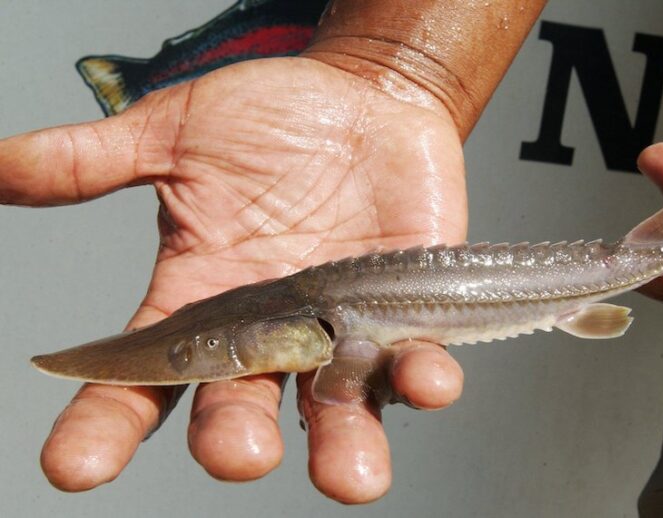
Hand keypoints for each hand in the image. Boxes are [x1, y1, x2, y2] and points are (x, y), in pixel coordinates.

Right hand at [0, 57, 465, 501]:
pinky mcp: (405, 313)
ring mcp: (340, 330)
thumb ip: (95, 160)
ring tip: (351, 478)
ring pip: (338, 411)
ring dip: (345, 447)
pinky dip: (423, 378)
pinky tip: (426, 381)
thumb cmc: (271, 118)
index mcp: (205, 301)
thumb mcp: (175, 132)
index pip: (147, 378)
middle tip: (236, 452)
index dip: (107, 425)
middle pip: (243, 410)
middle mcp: (271, 332)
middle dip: (236, 439)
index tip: (74, 465)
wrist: (362, 99)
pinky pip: (414, 362)